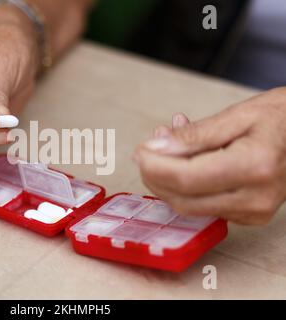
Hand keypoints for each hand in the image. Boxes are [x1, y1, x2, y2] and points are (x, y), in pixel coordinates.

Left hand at [134, 88, 285, 224]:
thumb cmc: (281, 118)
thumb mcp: (237, 115)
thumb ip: (194, 135)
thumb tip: (155, 148)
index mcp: (253, 167)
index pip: (185, 179)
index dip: (153, 167)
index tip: (140, 150)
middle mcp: (254, 198)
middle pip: (182, 199)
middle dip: (155, 176)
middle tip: (147, 149)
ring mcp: (253, 212)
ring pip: (188, 206)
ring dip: (167, 180)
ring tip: (165, 146)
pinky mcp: (248, 215)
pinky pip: (203, 205)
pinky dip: (185, 184)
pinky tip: (185, 158)